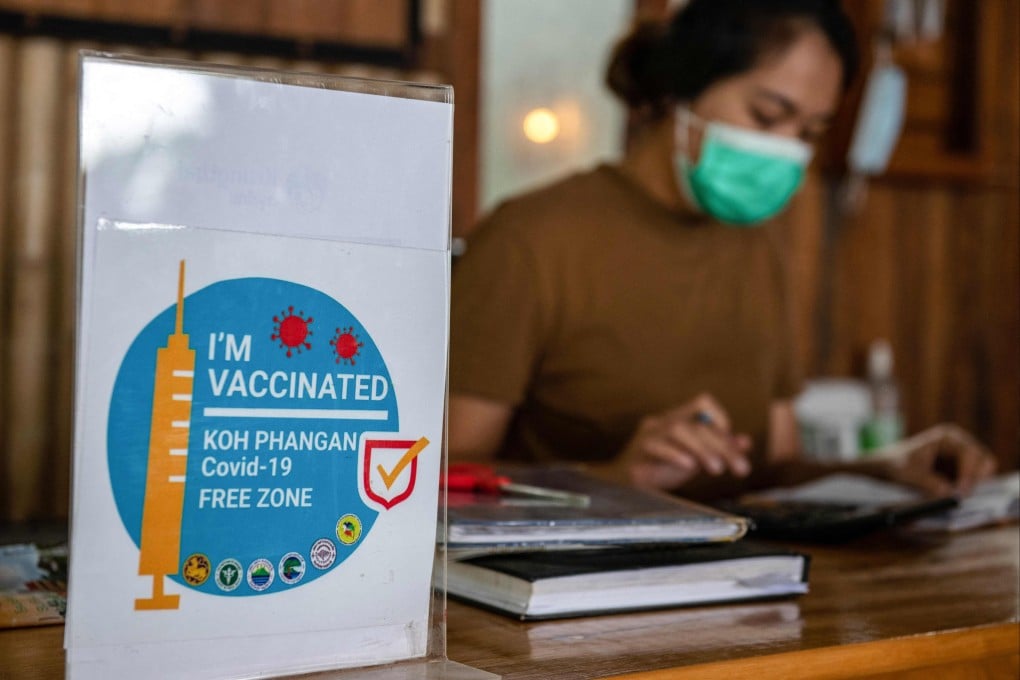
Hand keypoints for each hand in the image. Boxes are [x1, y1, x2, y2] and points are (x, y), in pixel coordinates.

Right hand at [615, 394, 751, 491]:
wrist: (624, 483)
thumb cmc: (659, 467)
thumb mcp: (695, 457)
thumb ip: (717, 448)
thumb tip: (745, 442)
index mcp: (677, 418)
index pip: (702, 403)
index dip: (720, 419)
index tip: (733, 446)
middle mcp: (662, 421)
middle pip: (696, 423)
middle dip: (722, 446)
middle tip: (740, 468)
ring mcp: (648, 434)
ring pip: (678, 429)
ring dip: (702, 449)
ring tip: (717, 469)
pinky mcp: (638, 451)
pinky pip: (656, 446)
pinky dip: (675, 455)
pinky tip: (689, 467)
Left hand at [885, 424, 996, 495]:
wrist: (889, 467)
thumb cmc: (897, 466)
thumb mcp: (910, 475)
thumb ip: (930, 484)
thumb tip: (950, 494)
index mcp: (948, 437)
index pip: (971, 455)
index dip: (969, 475)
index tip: (961, 493)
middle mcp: (961, 444)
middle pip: (984, 462)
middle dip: (975, 481)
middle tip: (962, 497)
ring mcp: (964, 457)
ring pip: (982, 475)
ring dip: (970, 487)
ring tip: (951, 496)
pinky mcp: (963, 470)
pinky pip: (974, 482)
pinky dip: (966, 490)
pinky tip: (950, 495)